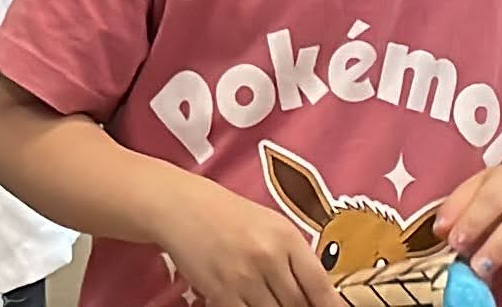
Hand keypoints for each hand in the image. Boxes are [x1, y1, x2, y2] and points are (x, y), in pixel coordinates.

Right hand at [151, 183, 345, 306]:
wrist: (180, 205)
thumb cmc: (230, 214)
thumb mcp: (272, 225)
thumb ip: (296, 257)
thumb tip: (319, 295)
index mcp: (286, 238)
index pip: (321, 286)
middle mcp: (268, 257)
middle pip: (299, 305)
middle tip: (297, 306)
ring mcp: (243, 277)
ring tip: (271, 301)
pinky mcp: (220, 291)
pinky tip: (252, 303)